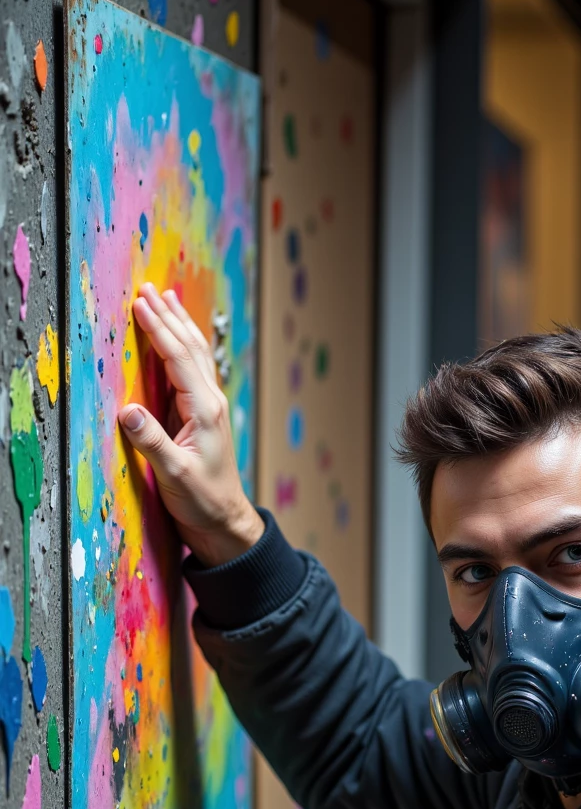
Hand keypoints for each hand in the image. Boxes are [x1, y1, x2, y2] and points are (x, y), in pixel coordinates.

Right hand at [117, 282, 264, 566]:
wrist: (226, 521)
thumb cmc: (203, 500)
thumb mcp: (175, 474)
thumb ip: (151, 442)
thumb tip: (127, 410)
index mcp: (204, 411)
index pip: (178, 359)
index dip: (158, 329)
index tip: (140, 303)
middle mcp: (210, 403)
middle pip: (189, 348)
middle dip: (169, 316)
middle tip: (149, 288)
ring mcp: (209, 408)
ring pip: (195, 356)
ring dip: (179, 325)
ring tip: (166, 299)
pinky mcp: (204, 417)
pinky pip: (193, 371)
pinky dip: (184, 347)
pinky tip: (179, 339)